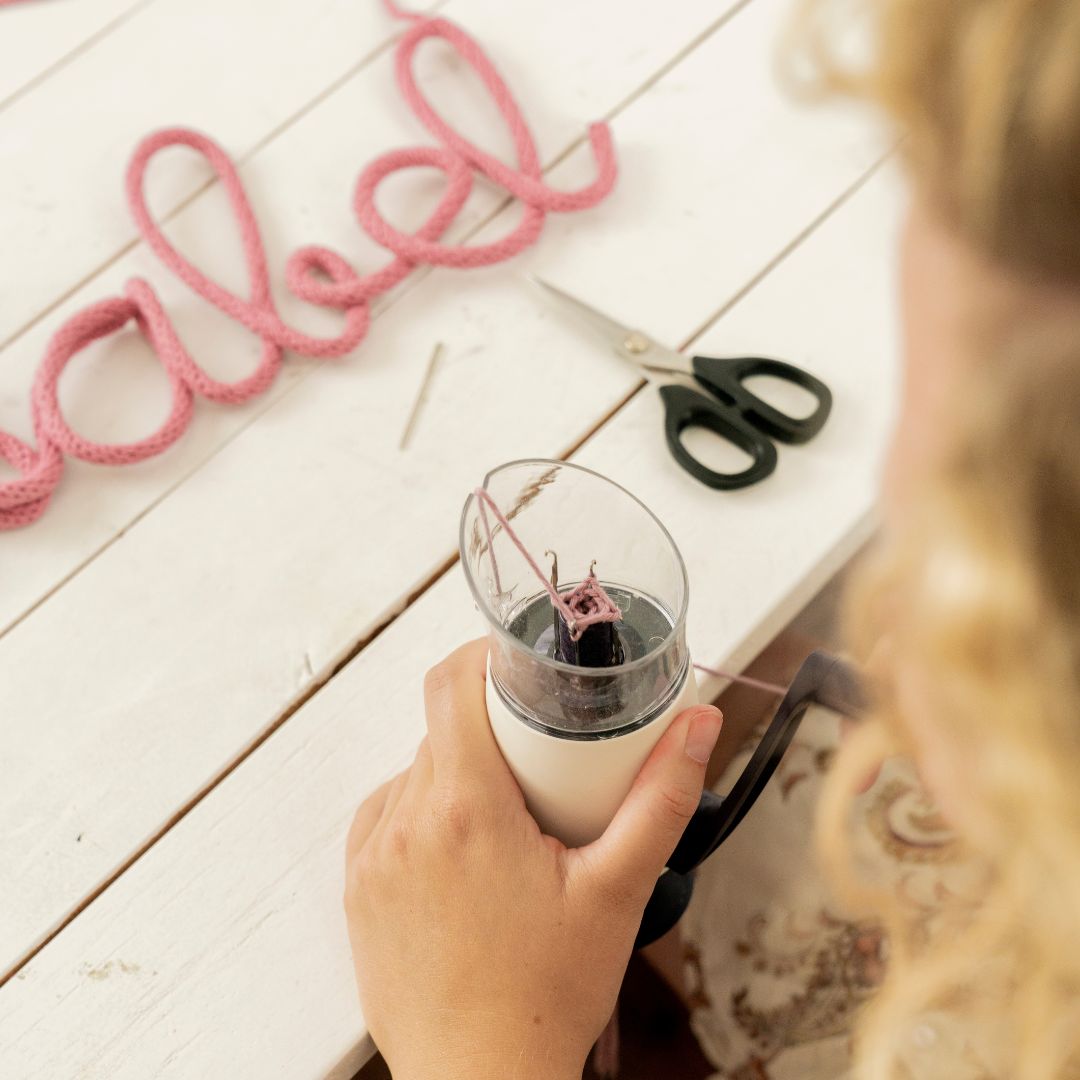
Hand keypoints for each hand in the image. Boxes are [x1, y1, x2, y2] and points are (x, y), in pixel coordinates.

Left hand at [344, 639, 722, 1079]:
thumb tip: (696, 724)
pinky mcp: (359, 888)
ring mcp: (374, 856)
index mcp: (465, 808)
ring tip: (510, 821)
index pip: (451, 684)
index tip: (519, 668)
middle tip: (543, 766)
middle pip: (444, 729)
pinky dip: (426, 813)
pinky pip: (389, 814)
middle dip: (493, 730)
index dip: (483, 658)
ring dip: (460, 774)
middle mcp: (407, 821)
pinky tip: (466, 853)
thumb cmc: (545, 996)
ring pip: (417, 771)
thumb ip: (661, 797)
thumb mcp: (618, 891)